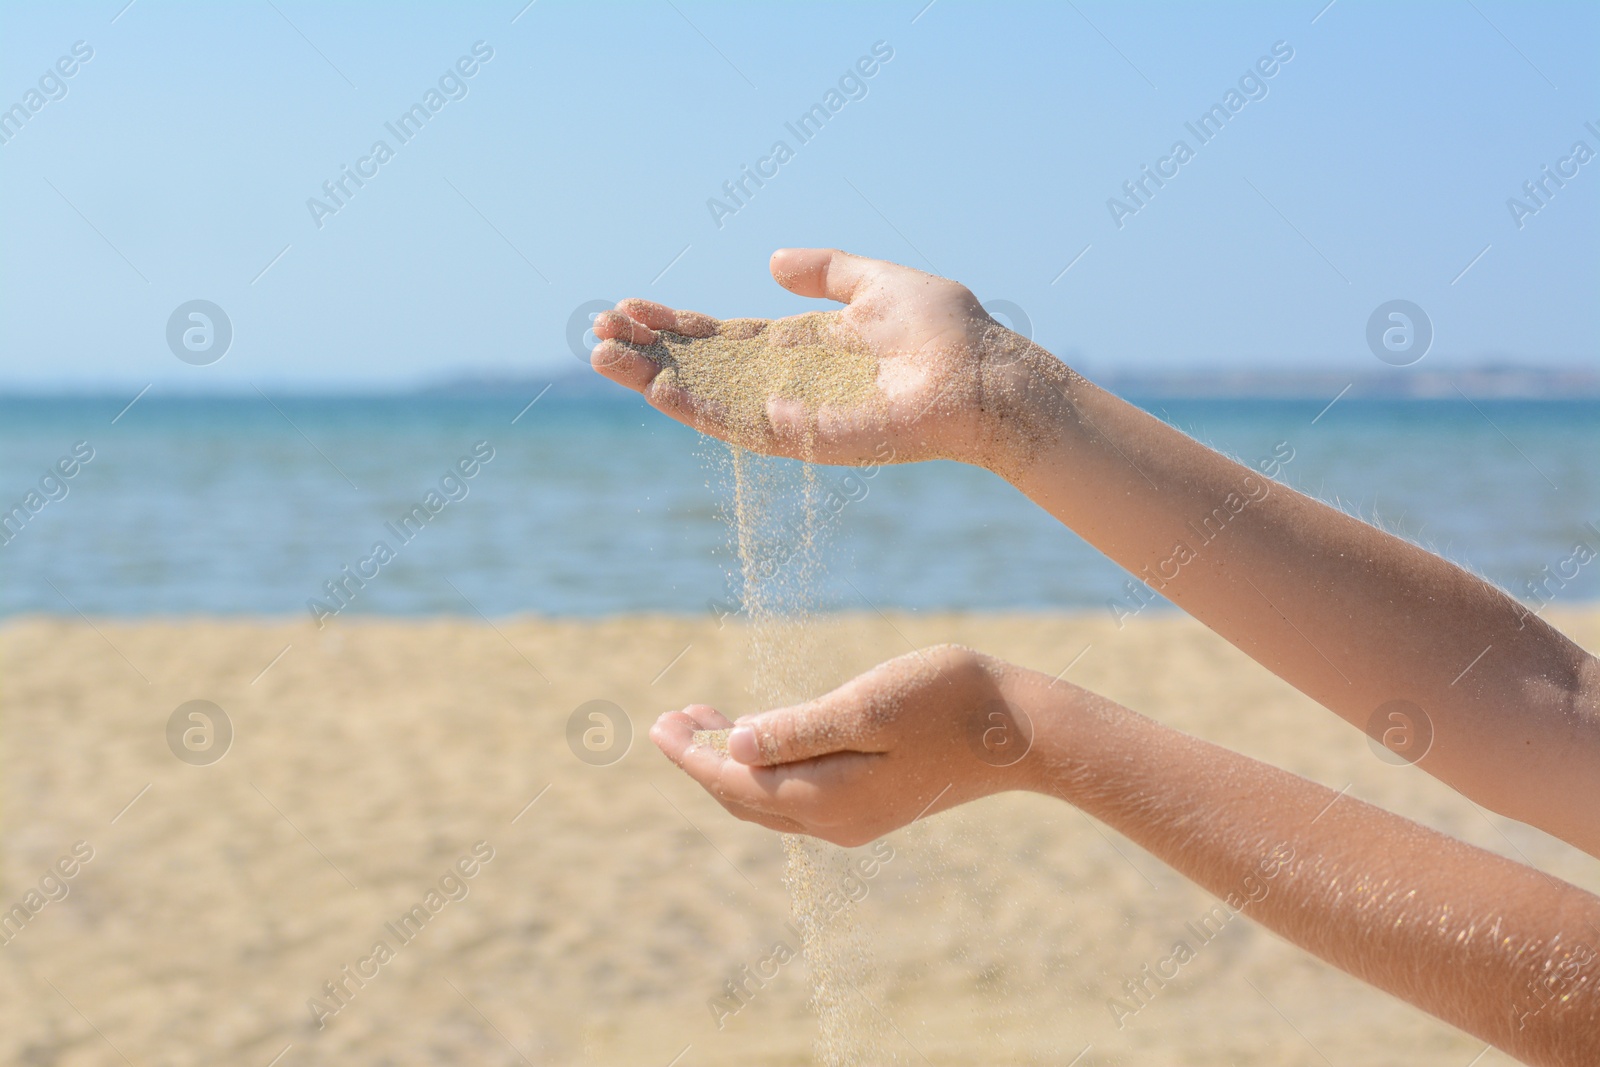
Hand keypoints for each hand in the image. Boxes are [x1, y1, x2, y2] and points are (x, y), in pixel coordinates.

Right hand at [590, 248, 1069, 469]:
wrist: (987, 376)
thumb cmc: (944, 331)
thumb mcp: (875, 282)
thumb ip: (825, 271)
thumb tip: (770, 263)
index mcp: (799, 348)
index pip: (721, 340)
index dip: (675, 325)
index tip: (627, 308)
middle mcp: (789, 385)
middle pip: (703, 371)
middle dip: (650, 353)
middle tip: (595, 336)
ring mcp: (798, 414)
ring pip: (711, 401)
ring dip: (657, 382)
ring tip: (604, 361)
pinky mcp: (815, 437)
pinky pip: (752, 427)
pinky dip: (708, 412)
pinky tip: (665, 390)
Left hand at [649, 645, 1039, 846]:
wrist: (1024, 732)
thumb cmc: (948, 702)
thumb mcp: (865, 705)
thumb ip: (797, 728)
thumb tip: (732, 746)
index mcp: (826, 799)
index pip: (733, 783)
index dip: (690, 754)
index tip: (657, 723)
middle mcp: (834, 822)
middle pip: (742, 799)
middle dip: (701, 761)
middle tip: (670, 718)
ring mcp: (855, 820)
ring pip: (767, 800)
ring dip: (731, 764)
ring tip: (703, 719)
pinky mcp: (872, 806)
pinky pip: (796, 796)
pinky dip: (765, 768)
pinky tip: (761, 736)